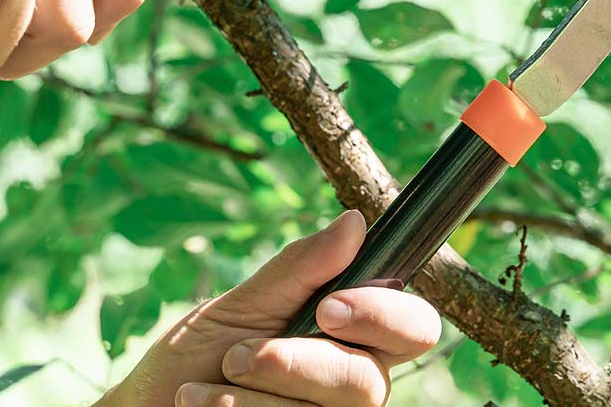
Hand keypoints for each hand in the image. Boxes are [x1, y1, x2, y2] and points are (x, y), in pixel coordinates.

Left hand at [100, 210, 441, 406]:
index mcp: (356, 335)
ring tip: (207, 382)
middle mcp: (355, 383)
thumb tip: (354, 222)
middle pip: (371, 382)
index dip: (384, 315)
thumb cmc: (195, 358)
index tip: (329, 306)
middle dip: (299, 365)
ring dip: (254, 394)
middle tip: (239, 355)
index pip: (415, 326)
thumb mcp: (241, 306)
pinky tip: (204, 405)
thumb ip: (299, 270)